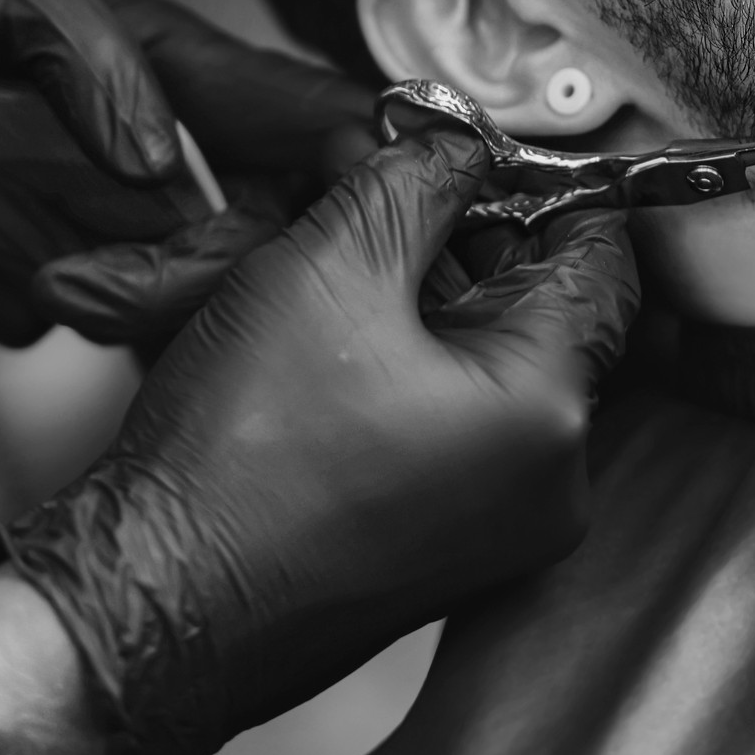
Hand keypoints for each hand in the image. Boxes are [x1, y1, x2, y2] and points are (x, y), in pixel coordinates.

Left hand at [0, 0, 384, 344]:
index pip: (333, 137)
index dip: (367, 195)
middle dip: (163, 282)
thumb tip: (155, 168)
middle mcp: (178, 161)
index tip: (344, 248)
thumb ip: (89, 60)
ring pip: (134, 303)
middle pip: (246, 260)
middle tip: (60, 277)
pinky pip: (31, 319)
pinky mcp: (38, 271)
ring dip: (27, 254)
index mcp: (206, 79)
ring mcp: (110, 224)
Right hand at [0, 128, 639, 754]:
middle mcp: (550, 479)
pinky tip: (325, 333)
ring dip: (416, 299)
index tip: (477, 151)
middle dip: (459, 240)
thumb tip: (458, 146)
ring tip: (332, 259)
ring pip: (481, 362)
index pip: (601, 258)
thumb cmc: (237, 463)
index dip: (541, 187)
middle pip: (536, 308)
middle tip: (386, 192)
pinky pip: (447, 422)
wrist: (153, 609)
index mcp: (549, 409)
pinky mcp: (443, 547)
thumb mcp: (331, 269)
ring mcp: (500, 523)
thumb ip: (415, 184)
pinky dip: (398, 365)